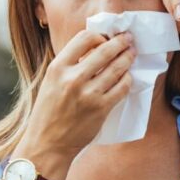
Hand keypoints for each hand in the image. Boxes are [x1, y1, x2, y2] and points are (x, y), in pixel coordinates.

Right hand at [19, 29, 136, 160]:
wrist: (47, 143)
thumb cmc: (49, 112)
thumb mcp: (51, 82)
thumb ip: (69, 66)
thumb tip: (94, 49)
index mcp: (58, 68)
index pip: (84, 38)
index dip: (99, 36)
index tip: (106, 38)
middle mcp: (73, 78)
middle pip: (105, 50)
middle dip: (120, 42)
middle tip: (128, 39)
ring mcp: (88, 94)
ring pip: (117, 68)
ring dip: (127, 58)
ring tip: (131, 54)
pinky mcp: (101, 108)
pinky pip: (121, 88)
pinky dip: (127, 79)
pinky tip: (127, 77)